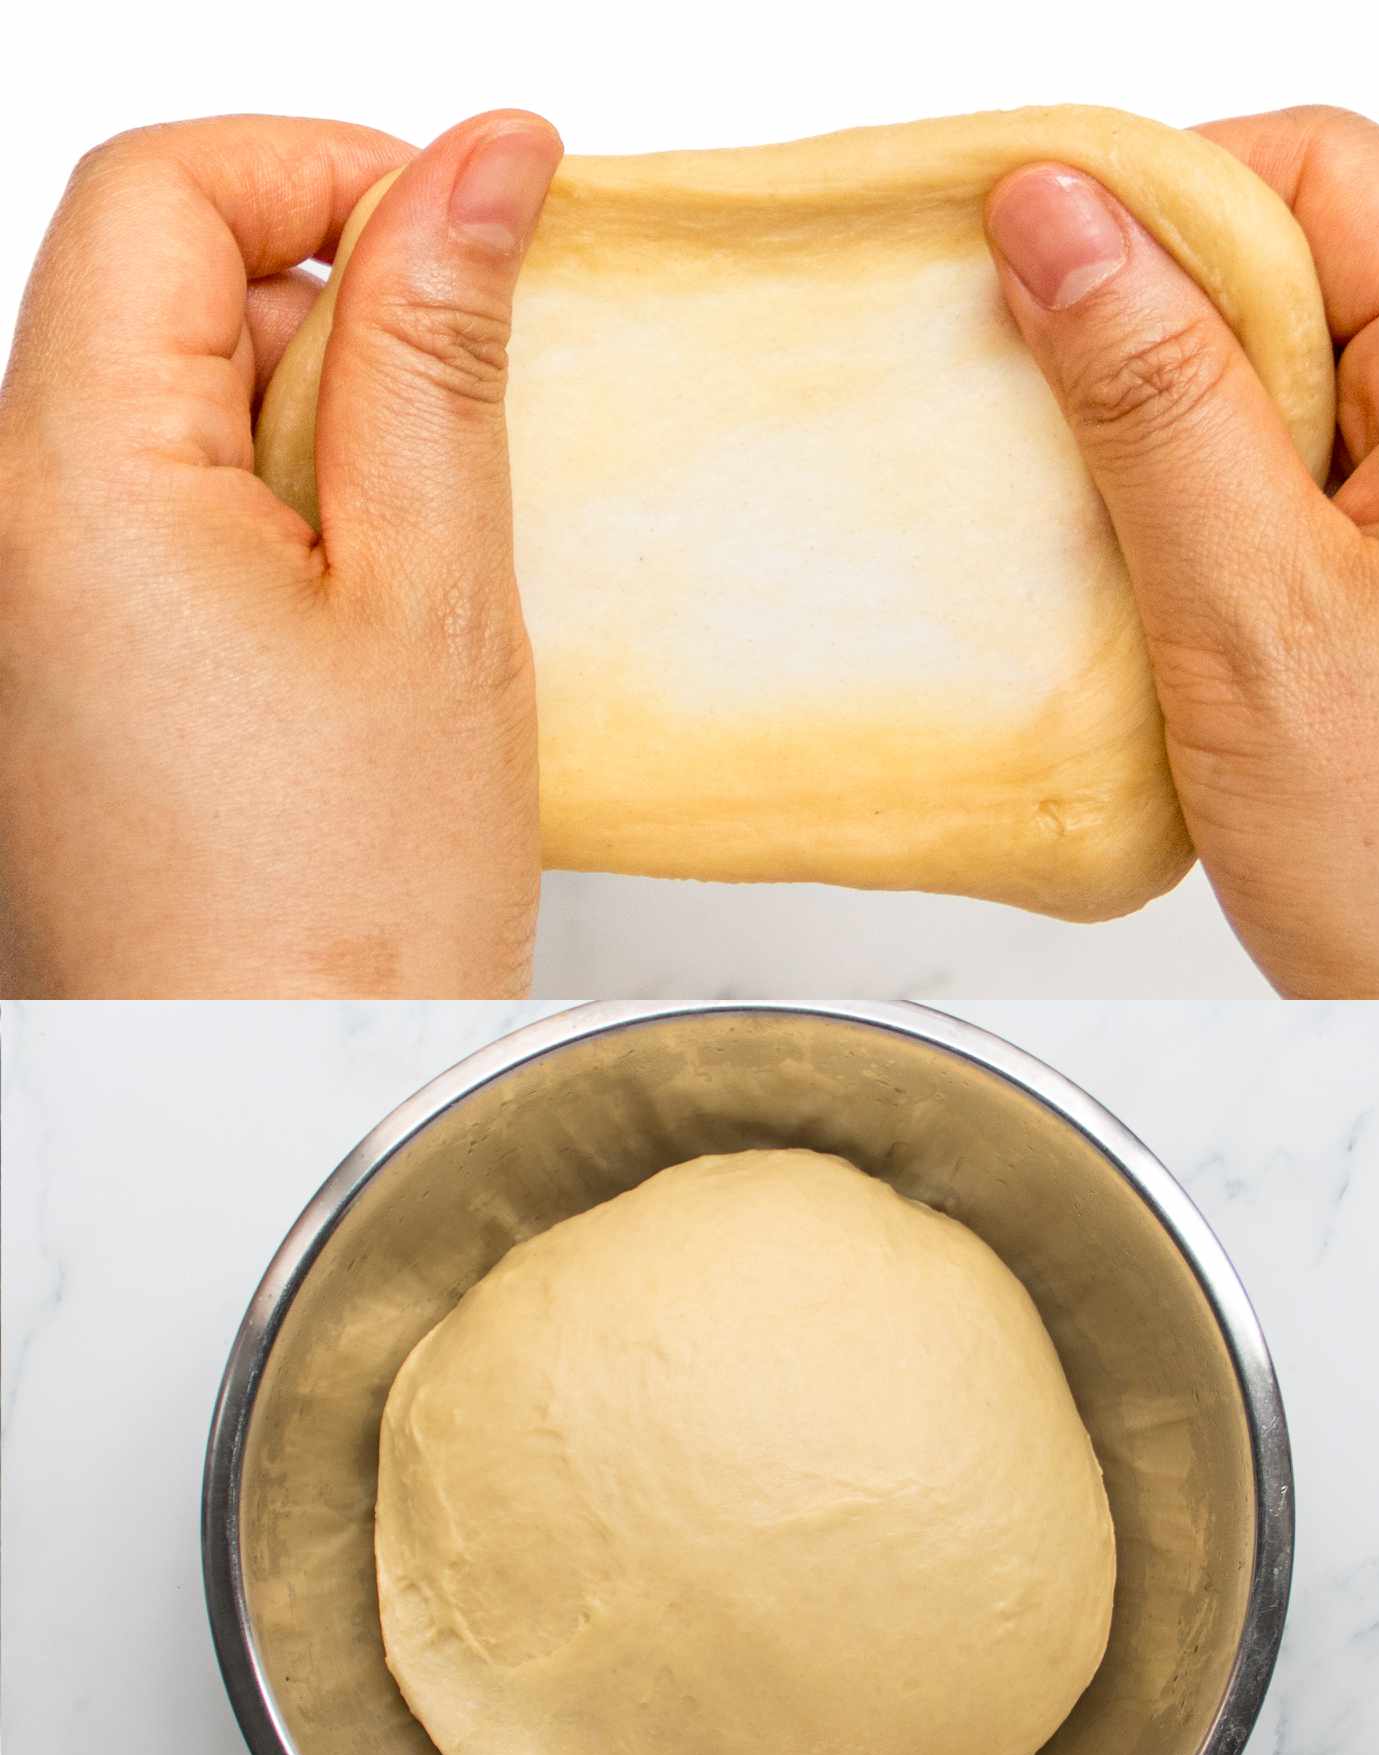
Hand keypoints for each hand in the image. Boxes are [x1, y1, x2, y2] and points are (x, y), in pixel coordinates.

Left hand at [0, 109, 559, 996]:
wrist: (274, 1114)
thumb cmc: (349, 917)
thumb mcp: (434, 597)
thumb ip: (437, 352)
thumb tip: (479, 163)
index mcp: (70, 487)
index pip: (159, 192)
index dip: (325, 172)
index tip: (460, 234)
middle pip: (150, 297)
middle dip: (325, 328)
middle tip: (452, 462)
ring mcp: (11, 613)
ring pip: (156, 416)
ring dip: (302, 446)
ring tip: (397, 596)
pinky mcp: (46, 678)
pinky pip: (142, 527)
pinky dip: (259, 534)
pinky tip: (340, 647)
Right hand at [986, 107, 1378, 998]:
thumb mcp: (1258, 612)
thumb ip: (1155, 401)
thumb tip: (1055, 219)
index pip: (1319, 175)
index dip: (1156, 192)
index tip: (1015, 252)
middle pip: (1291, 264)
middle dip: (1140, 318)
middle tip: (1019, 400)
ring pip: (1267, 375)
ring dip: (1148, 426)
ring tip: (1066, 503)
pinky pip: (1269, 477)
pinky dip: (1177, 505)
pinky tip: (1119, 566)